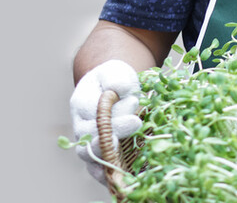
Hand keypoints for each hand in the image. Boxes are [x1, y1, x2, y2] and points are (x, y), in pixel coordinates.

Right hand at [70, 60, 142, 183]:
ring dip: (109, 165)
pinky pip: (102, 170)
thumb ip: (116, 78)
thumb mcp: (116, 72)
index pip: (90, 117)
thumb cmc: (114, 80)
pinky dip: (111, 177)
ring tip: (125, 171)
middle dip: (112, 142)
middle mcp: (82, 127)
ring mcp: (91, 143)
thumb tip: (119, 89)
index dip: (111, 122)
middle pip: (89, 142)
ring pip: (93, 160)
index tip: (134, 120)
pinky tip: (125, 184)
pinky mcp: (103, 154)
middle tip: (135, 135)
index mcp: (82, 104)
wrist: (112, 88)